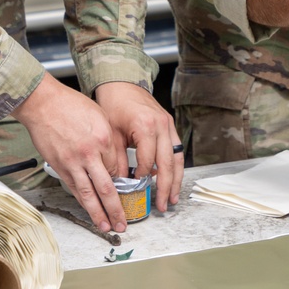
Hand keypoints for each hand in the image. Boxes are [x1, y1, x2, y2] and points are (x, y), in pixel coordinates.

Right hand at [12, 74, 126, 232]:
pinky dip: (81, 201)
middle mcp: (90, 154)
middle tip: (122, 223)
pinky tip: (88, 210)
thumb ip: (107, 139)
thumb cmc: (70, 104)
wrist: (43, 103)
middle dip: (116, 209)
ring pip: (88, 195)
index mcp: (104, 139)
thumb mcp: (99, 116)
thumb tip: (111, 159)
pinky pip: (73, 188)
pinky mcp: (59, 166)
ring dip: (98, 214)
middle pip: (106, 189)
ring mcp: (73, 162)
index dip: (122, 181)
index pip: (117, 169)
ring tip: (105, 227)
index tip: (125, 191)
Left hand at [95, 81, 183, 213]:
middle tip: (162, 205)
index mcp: (145, 126)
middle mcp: (161, 125)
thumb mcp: (111, 133)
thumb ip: (116, 159)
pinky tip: (171, 179)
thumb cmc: (114, 104)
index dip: (140, 176)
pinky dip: (175, 166)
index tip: (134, 186)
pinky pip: (176, 149)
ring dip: (175, 180)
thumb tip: (119, 182)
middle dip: (165, 187)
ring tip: (172, 198)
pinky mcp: (170, 124)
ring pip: (177, 158)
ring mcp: (168, 124)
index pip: (147, 161)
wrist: (122, 83)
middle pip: (167, 163)